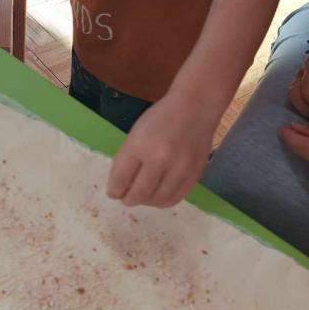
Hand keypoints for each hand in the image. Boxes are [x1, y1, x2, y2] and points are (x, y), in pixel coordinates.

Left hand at [106, 94, 215, 208]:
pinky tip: (158, 196)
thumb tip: (119, 186)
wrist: (195, 108)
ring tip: (142, 197)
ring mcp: (179, 169)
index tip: (113, 193)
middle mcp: (160, 159)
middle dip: (128, 199)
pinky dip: (163, 201)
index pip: (121, 178)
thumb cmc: (161, 117)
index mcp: (140, 145)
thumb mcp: (136, 132)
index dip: (114, 190)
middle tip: (126, 198)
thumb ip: (127, 158)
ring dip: (146, 202)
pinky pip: (175, 198)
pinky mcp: (194, 175)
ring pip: (157, 200)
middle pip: (139, 193)